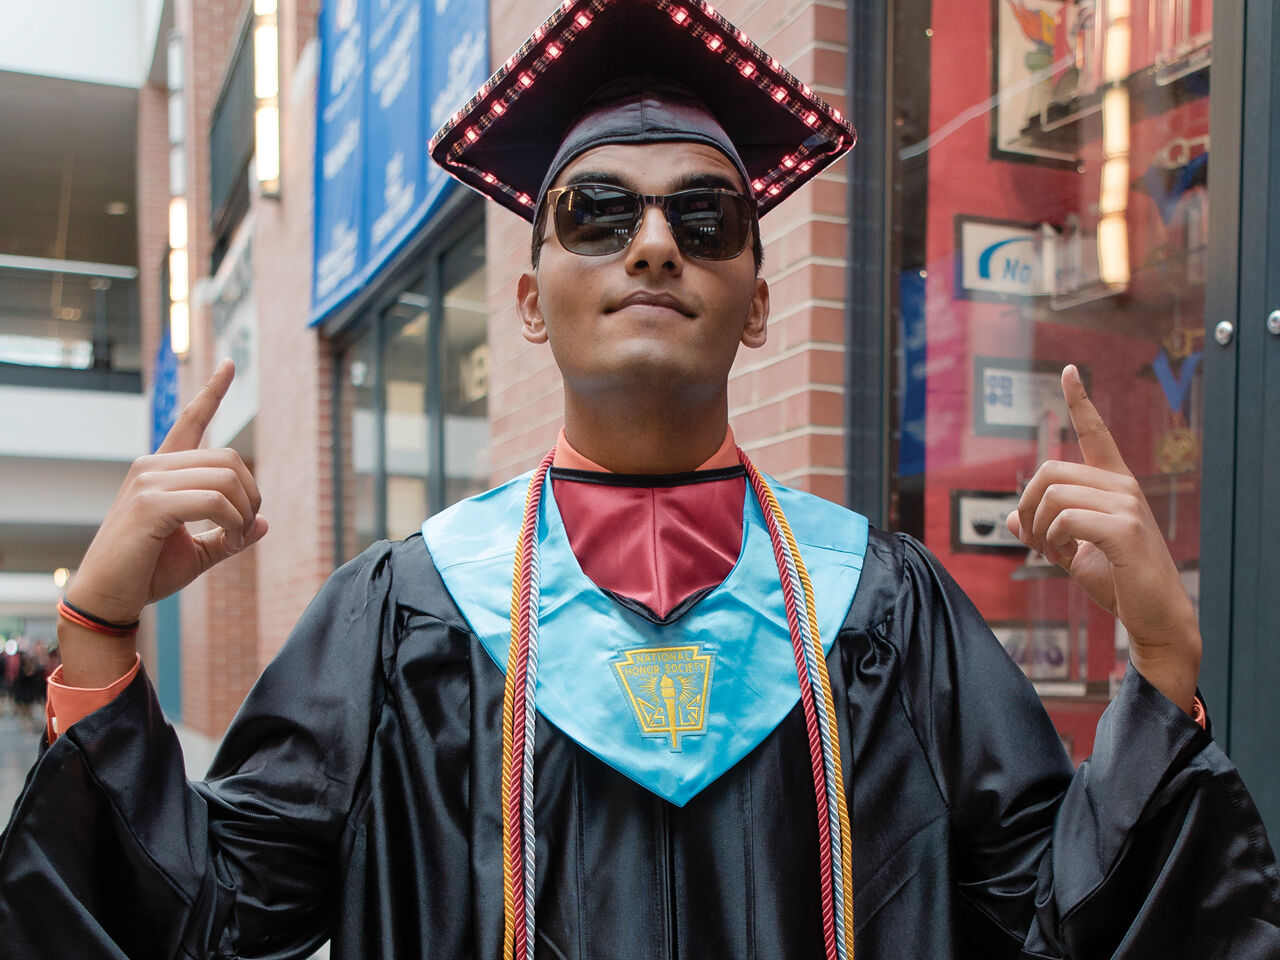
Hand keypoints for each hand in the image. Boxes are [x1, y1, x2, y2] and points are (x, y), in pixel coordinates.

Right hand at [66, 359, 268, 626]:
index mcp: (161, 469)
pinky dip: (233, 523)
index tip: (231, 364)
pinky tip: (230, 541)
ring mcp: (149, 482)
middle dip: (251, 495)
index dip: (213, 392)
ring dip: (244, 514)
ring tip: (235, 540)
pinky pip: (214, 501)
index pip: (190, 420)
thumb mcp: (197, 553)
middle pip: (230, 460)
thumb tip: (265, 522)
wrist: (108, 599)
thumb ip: (229, 534)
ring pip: (226, 480)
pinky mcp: (151, 504)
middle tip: (246, 529)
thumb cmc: (146, 575)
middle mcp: (152, 466)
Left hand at [1006, 365, 1200, 712]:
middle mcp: (1123, 486)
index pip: (1096, 433)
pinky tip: (1062, 556)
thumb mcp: (1073, 554)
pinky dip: (1051, 539)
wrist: (1155, 618)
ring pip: (1053, 495)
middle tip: (1031, 538)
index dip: (1080, 401)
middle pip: (1049, 471)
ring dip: (1037, 527)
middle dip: (1026, 504)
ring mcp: (1127, 505)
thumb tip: (1009, 517)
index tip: (1068, 371)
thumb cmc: (1119, 583)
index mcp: (1114, 485)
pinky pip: (1065, 518)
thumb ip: (1045, 531)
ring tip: (1050, 551)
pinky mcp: (1124, 529)